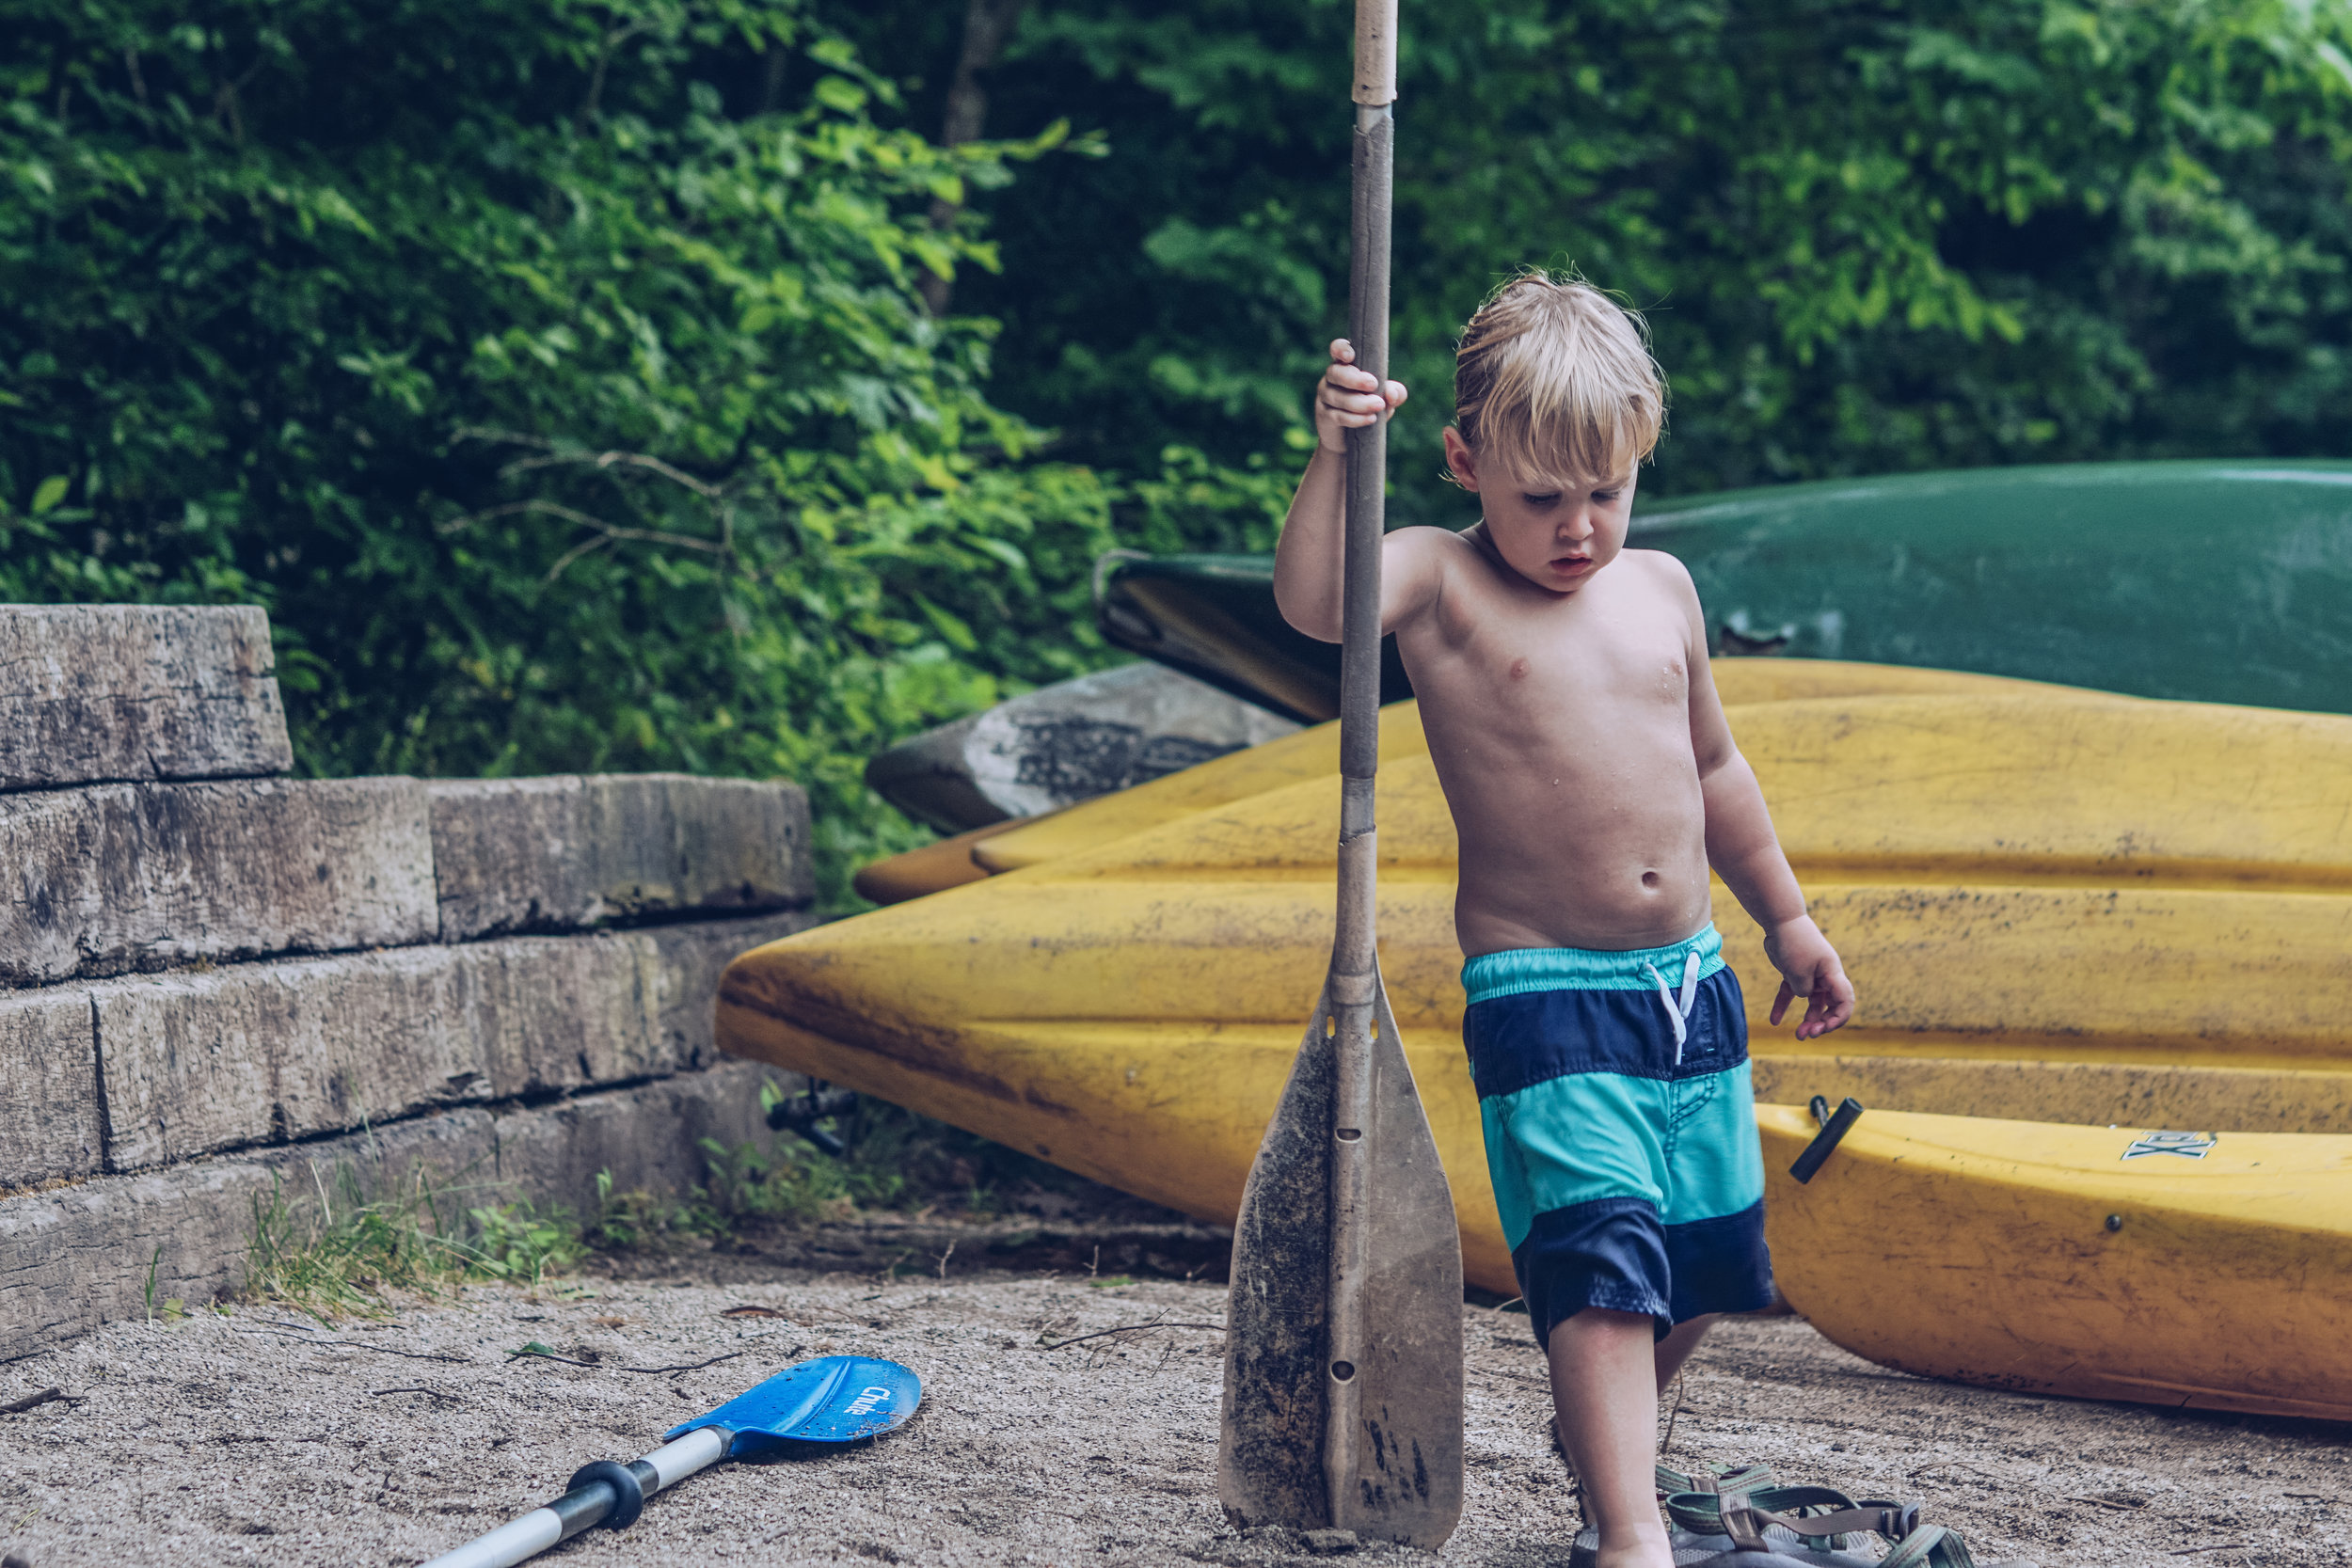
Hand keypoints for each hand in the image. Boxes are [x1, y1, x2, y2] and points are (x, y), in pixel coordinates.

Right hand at [1314, 339, 1406, 452]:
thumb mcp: (1386, 400)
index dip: (1340, 349)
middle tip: (1373, 384)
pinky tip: (1370, 419)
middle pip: (1336, 372)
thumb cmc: (1370, 410)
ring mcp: (1325, 396)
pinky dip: (1355, 418)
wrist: (1351, 440)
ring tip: (1379, 406)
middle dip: (1354, 378)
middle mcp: (1332, 378)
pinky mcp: (1324, 416)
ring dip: (1359, 402)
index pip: (1337, 349)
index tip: (1350, 356)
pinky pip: (1337, 415)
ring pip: (1337, 396)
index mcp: (1347, 365)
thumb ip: (1395, 392)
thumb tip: (1392, 393)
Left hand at [1762, 915, 1854, 1040]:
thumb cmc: (1794, 944)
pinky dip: (1783, 1006)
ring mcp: (1811, 976)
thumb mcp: (1798, 972)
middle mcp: (1826, 977)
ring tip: (1798, 1036)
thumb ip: (1804, 990)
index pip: (1845, 1001)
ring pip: (1813, 1004)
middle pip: (1831, 1006)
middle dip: (1822, 1023)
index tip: (1824, 1028)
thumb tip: (1805, 996)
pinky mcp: (1794, 974)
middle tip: (1809, 1034)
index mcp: (1833, 975)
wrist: (1780, 921)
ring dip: (1807, 1020)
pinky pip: (1791, 994)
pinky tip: (1774, 1021)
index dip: (1839, 1018)